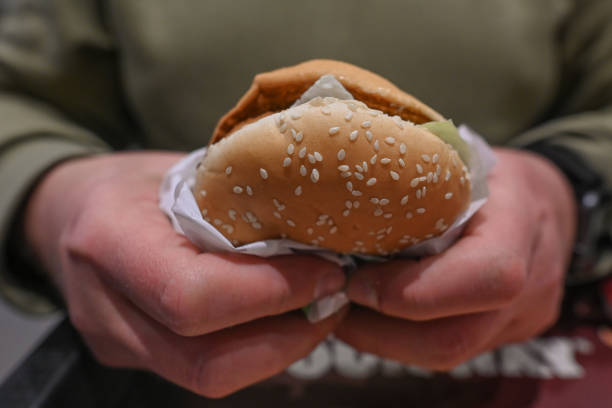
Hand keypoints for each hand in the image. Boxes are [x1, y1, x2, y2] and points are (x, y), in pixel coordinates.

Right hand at [24, 152, 345, 396]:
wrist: (70, 212)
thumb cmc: (135, 182)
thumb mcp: (184, 171)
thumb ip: (240, 203)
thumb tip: (323, 222)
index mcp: (109, 239)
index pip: (193, 296)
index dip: (272, 292)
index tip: (327, 272)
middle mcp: (105, 307)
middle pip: (205, 359)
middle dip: (288, 335)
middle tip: (335, 298)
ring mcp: (116, 342)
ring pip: (210, 376)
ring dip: (280, 350)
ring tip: (321, 309)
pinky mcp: (135, 357)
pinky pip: (205, 369)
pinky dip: (258, 349)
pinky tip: (285, 317)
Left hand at [335, 148, 576, 369]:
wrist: (547, 201)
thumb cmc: (489, 173)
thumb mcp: (457, 159)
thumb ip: (412, 183)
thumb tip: (335, 199)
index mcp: (519, 225)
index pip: (483, 278)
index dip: (409, 291)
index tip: (355, 280)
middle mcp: (532, 285)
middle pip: (453, 338)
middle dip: (379, 330)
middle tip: (333, 302)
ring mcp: (523, 318)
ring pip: (446, 354)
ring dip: (382, 340)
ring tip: (344, 310)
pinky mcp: (507, 334)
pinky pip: (451, 350)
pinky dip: (402, 338)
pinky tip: (374, 314)